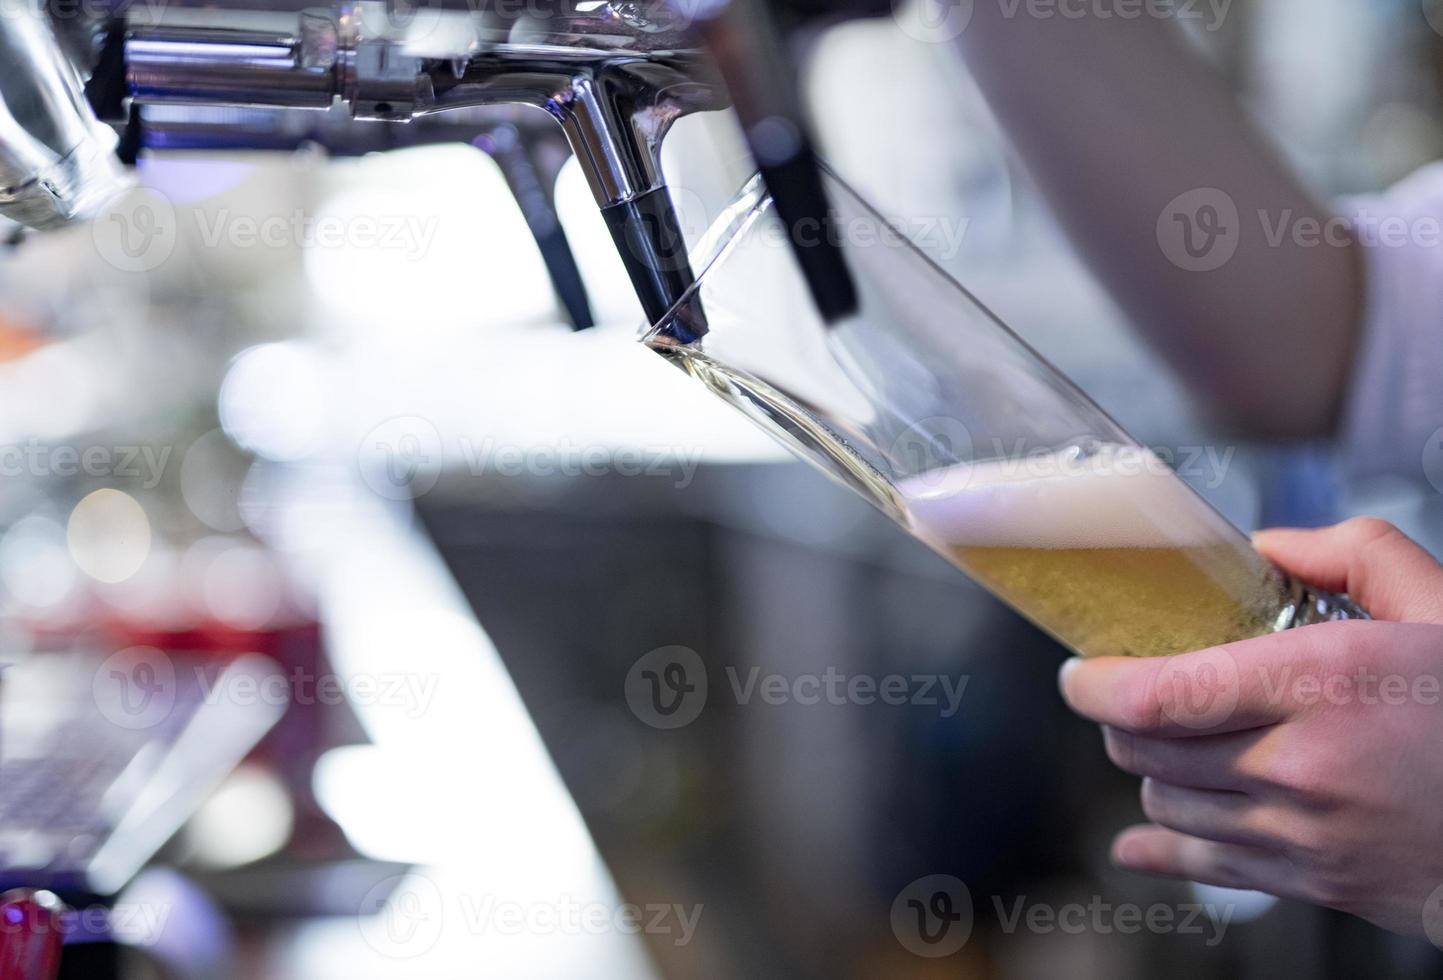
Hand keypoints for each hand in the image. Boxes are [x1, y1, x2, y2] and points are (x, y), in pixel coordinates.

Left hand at [1058, 518, 1442, 939]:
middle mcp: (1301, 764)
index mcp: (1323, 683)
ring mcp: (1304, 832)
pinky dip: (1158, 851)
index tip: (1078, 671)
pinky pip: (1204, 869)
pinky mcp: (1315, 881)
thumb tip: (1268, 546)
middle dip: (1121, 721)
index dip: (1097, 686)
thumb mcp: (1442, 609)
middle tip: (1129, 695)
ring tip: (1167, 745)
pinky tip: (1137, 843)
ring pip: (1166, 806)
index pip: (1163, 696)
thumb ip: (1354, 554)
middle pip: (1149, 751)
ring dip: (1151, 773)